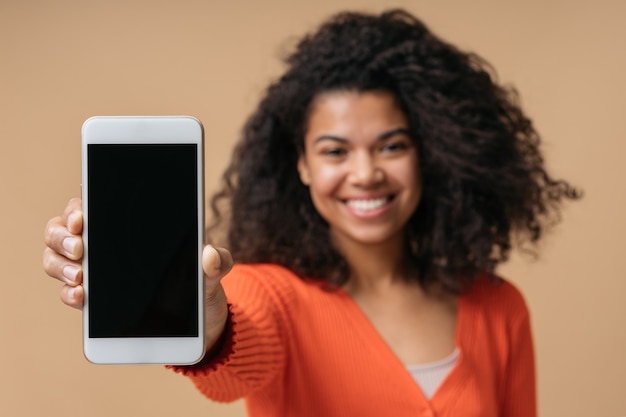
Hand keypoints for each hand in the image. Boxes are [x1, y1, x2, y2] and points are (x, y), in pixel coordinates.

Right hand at [43, 198, 232, 350]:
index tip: (83, 218)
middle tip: (81, 248)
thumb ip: (216, 260)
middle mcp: (104, 244)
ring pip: (57, 258)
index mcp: (128, 225)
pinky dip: (69, 294)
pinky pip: (69, 292)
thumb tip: (209, 255)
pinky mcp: (95, 302)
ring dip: (60, 265)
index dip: (78, 208)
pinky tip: (81, 297)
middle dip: (63, 236)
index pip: (90, 205)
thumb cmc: (202, 283)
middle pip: (62, 229)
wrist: (201, 320)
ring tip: (80, 277)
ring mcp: (95, 272)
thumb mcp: (213, 270)